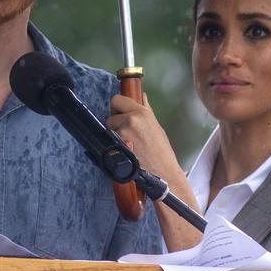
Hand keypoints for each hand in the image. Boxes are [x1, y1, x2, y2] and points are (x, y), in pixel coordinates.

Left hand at [108, 94, 204, 251]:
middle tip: (125, 132)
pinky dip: (113, 145)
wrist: (162, 173)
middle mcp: (130, 119)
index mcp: (141, 112)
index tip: (122, 114)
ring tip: (127, 144)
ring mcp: (122, 133)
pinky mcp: (116, 146)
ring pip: (108, 128)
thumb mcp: (156, 127)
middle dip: (115, 121)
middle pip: (110, 114)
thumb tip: (141, 96)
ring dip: (114, 134)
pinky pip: (108, 140)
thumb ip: (146, 110)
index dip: (118, 107)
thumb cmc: (161, 151)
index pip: (117, 99)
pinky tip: (123, 151)